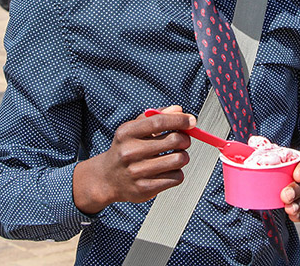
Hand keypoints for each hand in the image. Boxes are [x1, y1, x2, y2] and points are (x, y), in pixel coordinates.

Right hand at [72, 106, 194, 214]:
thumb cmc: (126, 148)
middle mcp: (130, 152)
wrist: (107, 178)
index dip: (180, 120)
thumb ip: (156, 116)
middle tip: (183, 140)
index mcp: (126, 133)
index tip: (191, 120)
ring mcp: (137, 172)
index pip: (159, 122)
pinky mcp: (145, 189)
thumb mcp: (134, 129)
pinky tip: (168, 170)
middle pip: (174, 140)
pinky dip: (178, 172)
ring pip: (178, 160)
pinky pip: (176, 177)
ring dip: (183, 156)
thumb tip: (179, 110)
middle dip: (185, 139)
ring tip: (177, 155)